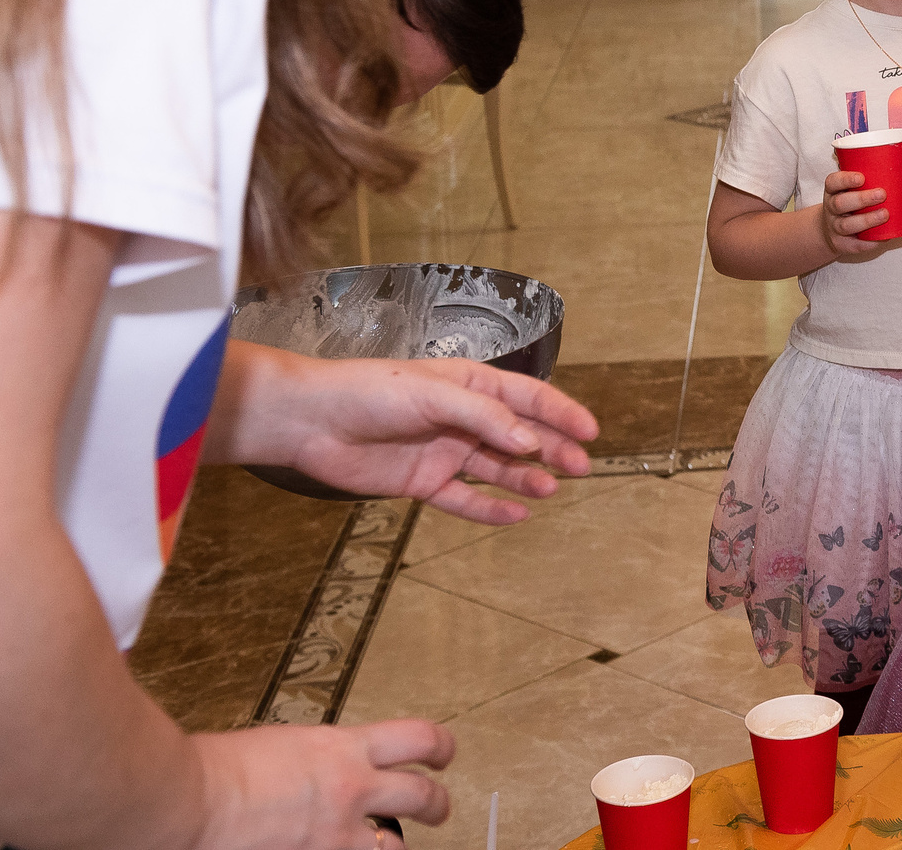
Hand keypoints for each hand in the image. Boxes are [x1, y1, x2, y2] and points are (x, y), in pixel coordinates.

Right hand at [190, 719, 451, 849]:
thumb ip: (310, 761)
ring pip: (393, 846)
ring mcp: (336, 836)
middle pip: (423, 796)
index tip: (442, 754)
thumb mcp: (278, 745)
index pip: (417, 738)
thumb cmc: (214, 770)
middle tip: (438, 809)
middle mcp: (350, 789)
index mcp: (341, 749)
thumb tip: (313, 771)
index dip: (440, 747)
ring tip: (390, 847)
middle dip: (437, 805)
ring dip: (391, 847)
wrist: (188, 802)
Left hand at [258, 350, 597, 523]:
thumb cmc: (370, 391)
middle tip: (580, 467)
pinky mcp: (422, 482)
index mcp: (471, 385)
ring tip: (550, 490)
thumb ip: (484, 419)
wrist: (311, 421)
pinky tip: (516, 515)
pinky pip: (464, 498)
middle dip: (552, 449)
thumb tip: (530, 442)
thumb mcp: (434, 395)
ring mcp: (444, 451)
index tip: (590, 430)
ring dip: (524, 478)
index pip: (528, 398)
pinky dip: (489, 508)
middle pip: (519, 435)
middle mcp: (463, 418)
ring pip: (496, 468)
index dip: (561, 412)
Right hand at [818, 169, 890, 256]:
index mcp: (833, 191)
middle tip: (882, 194)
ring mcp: (835, 227)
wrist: (829, 230)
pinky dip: (869, 242)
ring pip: (846, 225)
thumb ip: (868, 178)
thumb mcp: (849, 189)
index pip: (833, 182)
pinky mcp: (842, 244)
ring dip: (867, 220)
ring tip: (885, 214)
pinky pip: (854, 245)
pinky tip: (883, 237)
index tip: (861, 177)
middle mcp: (831, 208)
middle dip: (861, 199)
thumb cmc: (848, 203)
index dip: (845, 179)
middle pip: (840, 204)